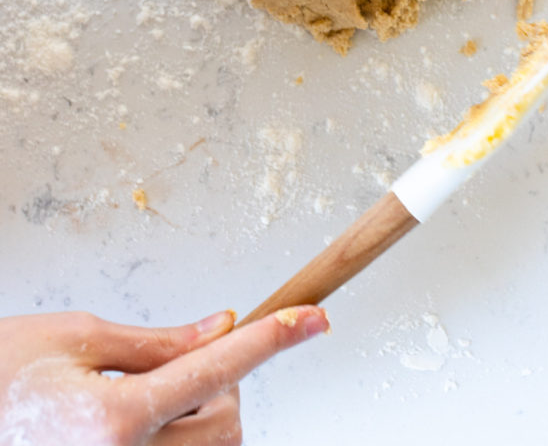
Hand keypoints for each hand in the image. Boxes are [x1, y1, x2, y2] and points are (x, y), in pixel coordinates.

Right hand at [0, 306, 328, 445]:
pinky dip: (187, 435)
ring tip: (151, 391)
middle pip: (225, 422)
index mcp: (114, 420)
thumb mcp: (77, 336)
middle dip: (225, 383)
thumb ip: (159, 341)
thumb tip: (220, 329)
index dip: (271, 339)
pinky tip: (157, 416)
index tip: (313, 317)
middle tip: (190, 356)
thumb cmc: (2, 373)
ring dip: (207, 413)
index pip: (217, 369)